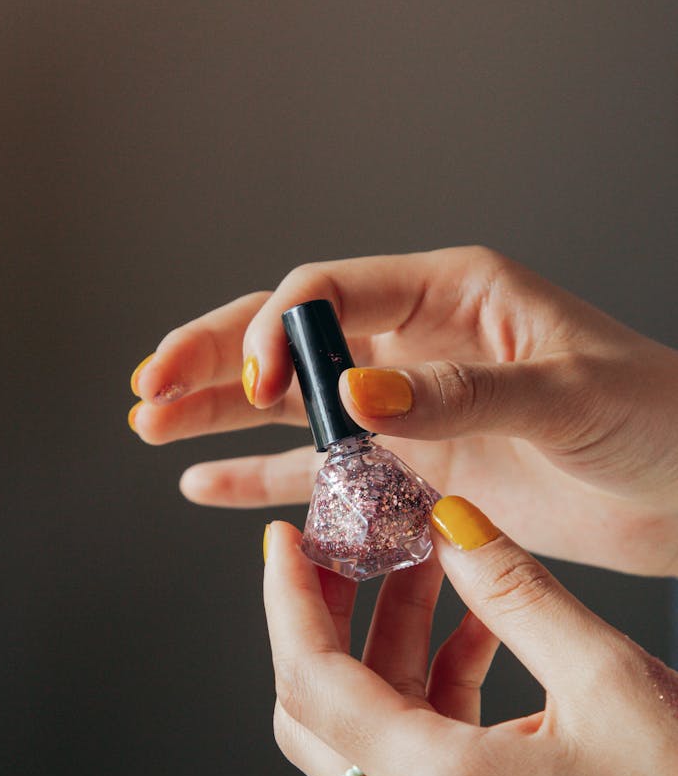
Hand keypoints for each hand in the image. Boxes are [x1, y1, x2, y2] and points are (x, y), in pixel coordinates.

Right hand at [128, 247, 677, 574]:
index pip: (333, 292)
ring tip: (151, 424)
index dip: (277, 330)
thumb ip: (459, 394)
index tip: (247, 378)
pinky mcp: (415, 471)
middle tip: (149, 386)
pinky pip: (324, 473)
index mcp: (451, 295)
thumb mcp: (565, 391)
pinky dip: (264, 477)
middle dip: (216, 359)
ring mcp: (410, 411)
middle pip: (292, 344)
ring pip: (292, 408)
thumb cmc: (657, 416)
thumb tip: (357, 396)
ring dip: (220, 415)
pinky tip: (208, 482)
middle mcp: (416, 346)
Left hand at [263, 499, 677, 775]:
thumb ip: (514, 589)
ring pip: (371, 732)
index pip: (312, 682)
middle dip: (324, 616)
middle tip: (343, 544)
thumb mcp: (607, 677)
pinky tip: (477, 628)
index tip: (283, 540)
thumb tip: (450, 522)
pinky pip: (421, 757)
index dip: (288, 598)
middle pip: (320, 712)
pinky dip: (433, 685)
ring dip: (388, 643)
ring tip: (425, 563)